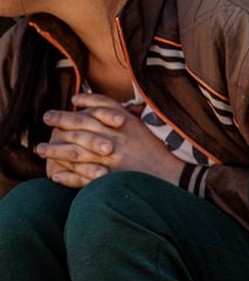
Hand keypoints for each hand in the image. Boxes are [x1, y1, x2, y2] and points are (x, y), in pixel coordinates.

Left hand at [36, 94, 184, 187]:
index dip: (83, 102)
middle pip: (82, 126)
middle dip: (61, 121)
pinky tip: (55, 175)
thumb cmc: (160, 153)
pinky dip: (68, 176)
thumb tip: (111, 103)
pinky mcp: (111, 178)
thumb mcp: (147, 128)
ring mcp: (113, 159)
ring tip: (41, 149)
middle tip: (46, 118)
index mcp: (128, 125)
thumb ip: (127, 114)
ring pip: (77, 152)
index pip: (100, 107)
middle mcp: (118, 139)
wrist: (175, 178)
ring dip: (56, 150)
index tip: (70, 102)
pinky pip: (83, 176)